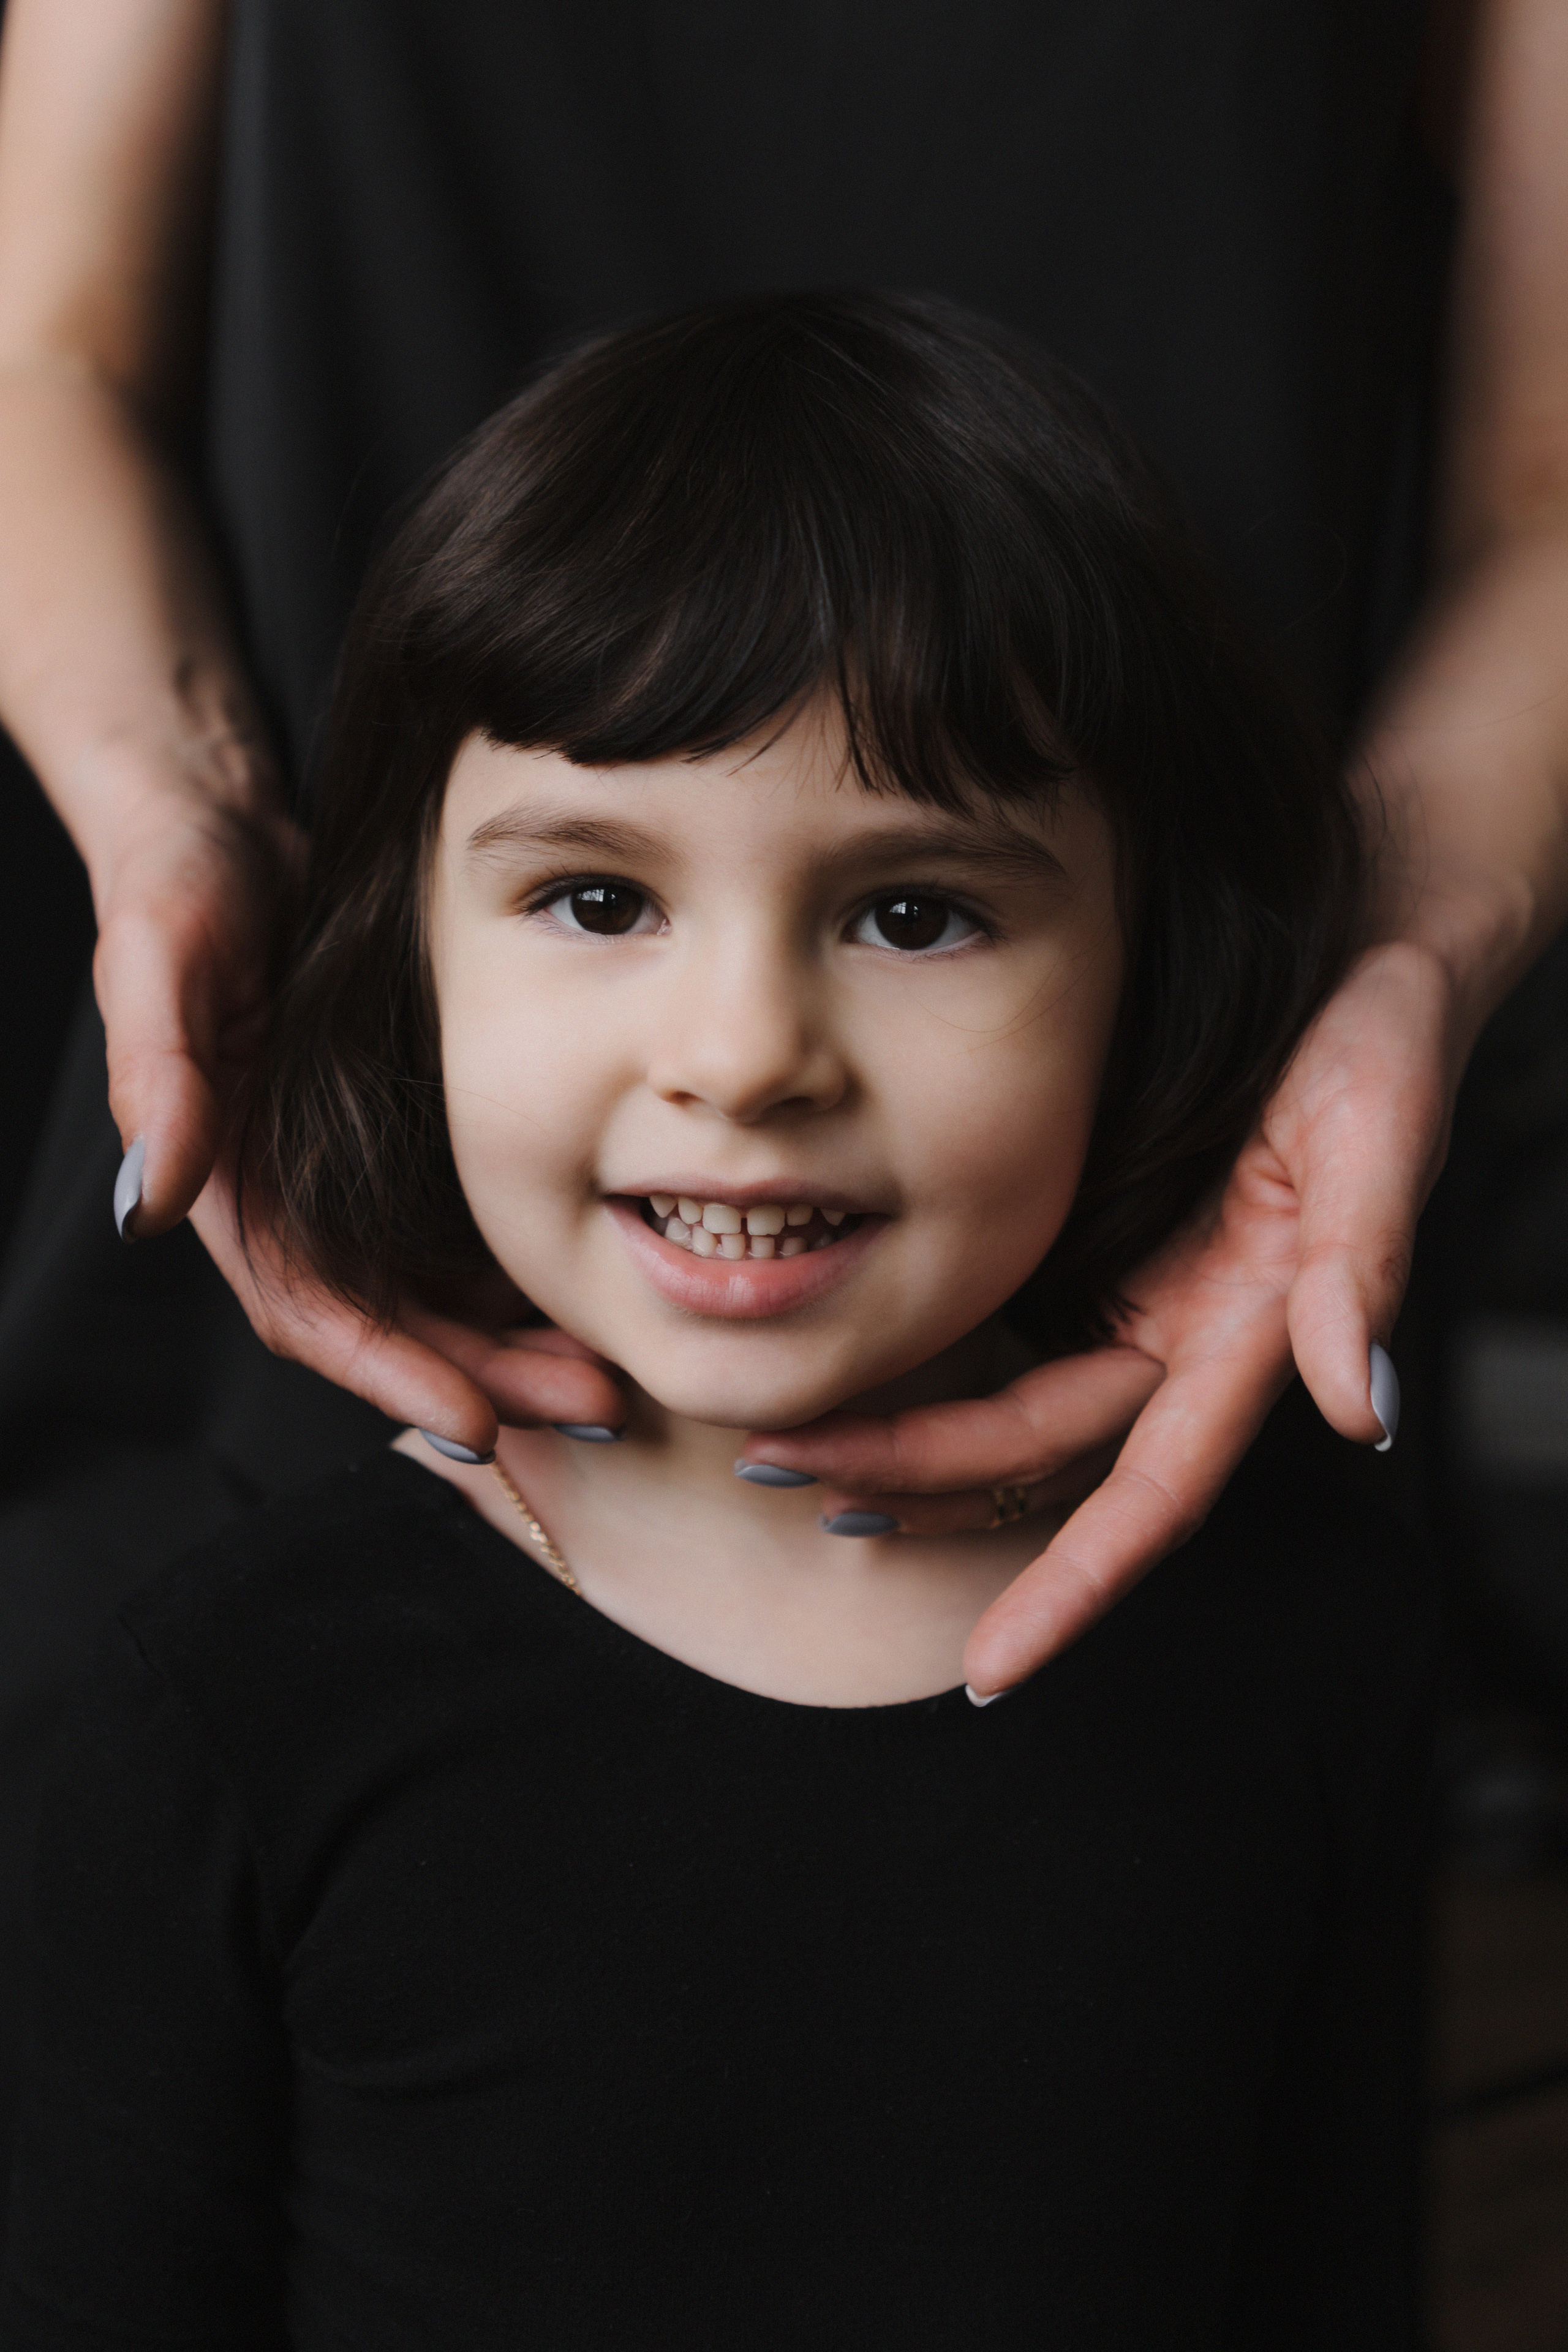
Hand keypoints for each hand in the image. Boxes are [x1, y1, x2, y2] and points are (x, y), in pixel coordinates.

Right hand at [103, 770, 624, 1454]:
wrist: (219, 829)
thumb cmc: (177, 888)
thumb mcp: (161, 960)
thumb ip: (160, 1081)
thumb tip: (151, 1205)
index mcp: (227, 1186)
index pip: (311, 1315)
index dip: (392, 1375)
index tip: (476, 1423)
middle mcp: (286, 1203)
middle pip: (393, 1327)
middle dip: (485, 1379)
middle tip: (593, 1406)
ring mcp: (340, 1181)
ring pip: (435, 1296)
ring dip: (514, 1344)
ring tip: (608, 1377)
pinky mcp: (388, 1146)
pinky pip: (455, 1236)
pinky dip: (514, 1274)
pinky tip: (586, 1288)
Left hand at [739, 939, 1457, 1692]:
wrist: (1362, 948)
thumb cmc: (1382, 1032)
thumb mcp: (1381, 1127)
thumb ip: (1363, 1266)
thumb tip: (1361, 1407)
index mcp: (1254, 1334)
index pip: (1155, 1495)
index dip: (1079, 1586)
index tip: (995, 1669)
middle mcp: (1191, 1339)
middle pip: (1041, 1458)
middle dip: (918, 1484)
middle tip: (783, 1473)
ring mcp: (1145, 1302)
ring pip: (1010, 1419)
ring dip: (904, 1447)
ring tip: (787, 1453)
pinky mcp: (1105, 1252)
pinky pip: (1007, 1347)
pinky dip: (929, 1377)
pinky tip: (851, 1378)